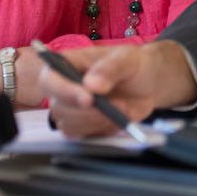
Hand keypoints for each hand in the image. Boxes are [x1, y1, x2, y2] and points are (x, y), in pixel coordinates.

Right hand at [39, 41, 196, 137]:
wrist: (146, 84)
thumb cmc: (131, 65)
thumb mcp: (127, 59)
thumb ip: (110, 68)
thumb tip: (91, 85)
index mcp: (66, 65)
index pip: (49, 79)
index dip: (64, 91)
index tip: (88, 99)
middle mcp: (63, 89)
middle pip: (60, 108)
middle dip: (89, 112)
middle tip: (119, 105)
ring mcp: (70, 110)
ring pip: (70, 126)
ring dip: (99, 121)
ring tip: (124, 108)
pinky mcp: (82, 126)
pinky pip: (84, 136)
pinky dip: (104, 129)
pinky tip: (120, 117)